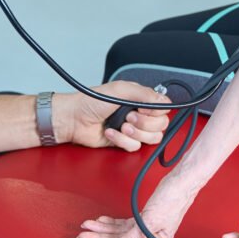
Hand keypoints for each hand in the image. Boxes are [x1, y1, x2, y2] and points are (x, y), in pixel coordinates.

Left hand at [54, 81, 170, 151]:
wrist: (74, 119)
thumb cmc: (91, 101)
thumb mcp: (119, 90)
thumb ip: (144, 94)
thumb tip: (164, 100)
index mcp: (140, 99)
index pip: (164, 108)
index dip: (157, 112)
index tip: (143, 110)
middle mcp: (139, 114)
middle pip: (161, 125)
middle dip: (145, 123)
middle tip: (129, 117)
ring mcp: (133, 129)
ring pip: (151, 138)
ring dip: (135, 133)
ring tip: (121, 126)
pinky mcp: (124, 142)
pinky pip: (135, 147)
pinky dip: (122, 141)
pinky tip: (111, 133)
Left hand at [78, 176, 193, 237]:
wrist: (181, 182)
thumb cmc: (171, 201)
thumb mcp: (149, 221)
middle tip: (82, 235)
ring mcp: (145, 230)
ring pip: (119, 233)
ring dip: (102, 229)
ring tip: (87, 225)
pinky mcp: (143, 219)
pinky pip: (124, 224)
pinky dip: (111, 222)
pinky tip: (101, 220)